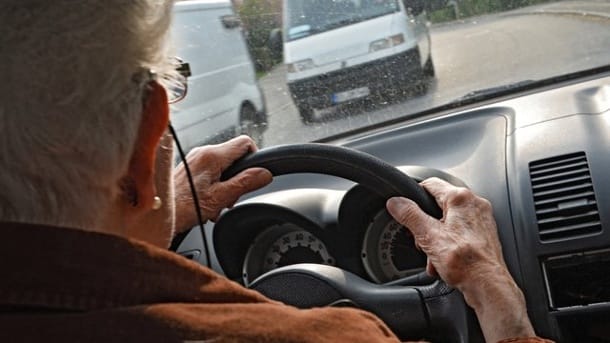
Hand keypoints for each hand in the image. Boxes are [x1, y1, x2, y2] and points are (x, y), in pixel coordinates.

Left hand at [173, 135, 271, 232]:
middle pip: (235, 156)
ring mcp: (194, 159)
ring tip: (216, 203)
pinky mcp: (189, 168)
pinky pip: (211, 171)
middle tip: (230, 197)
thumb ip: (245, 183)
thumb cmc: (182, 208)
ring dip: (226, 185)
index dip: (254, 159)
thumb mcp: (220, 198)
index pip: (246, 143)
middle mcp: (202, 152)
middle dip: (239, 178)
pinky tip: (207, 202)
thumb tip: (264, 174)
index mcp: (212, 156)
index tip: (253, 176)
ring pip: (223, 166)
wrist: (156, 215)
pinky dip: (215, 186)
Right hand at [386, 177, 503, 289]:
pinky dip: (449, 245)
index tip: (404, 208)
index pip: (430, 184)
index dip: (413, 196)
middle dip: (426, 225)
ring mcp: (482, 220)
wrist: (488, 285)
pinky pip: (459, 234)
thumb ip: (410, 216)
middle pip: (439, 205)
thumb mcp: (428, 236)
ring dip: (437, 238)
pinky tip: (446, 261)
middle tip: (422, 240)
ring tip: (435, 255)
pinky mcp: (484, 235)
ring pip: (448, 222)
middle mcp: (475, 204)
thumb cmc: (467, 262)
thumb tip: (396, 203)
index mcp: (461, 198)